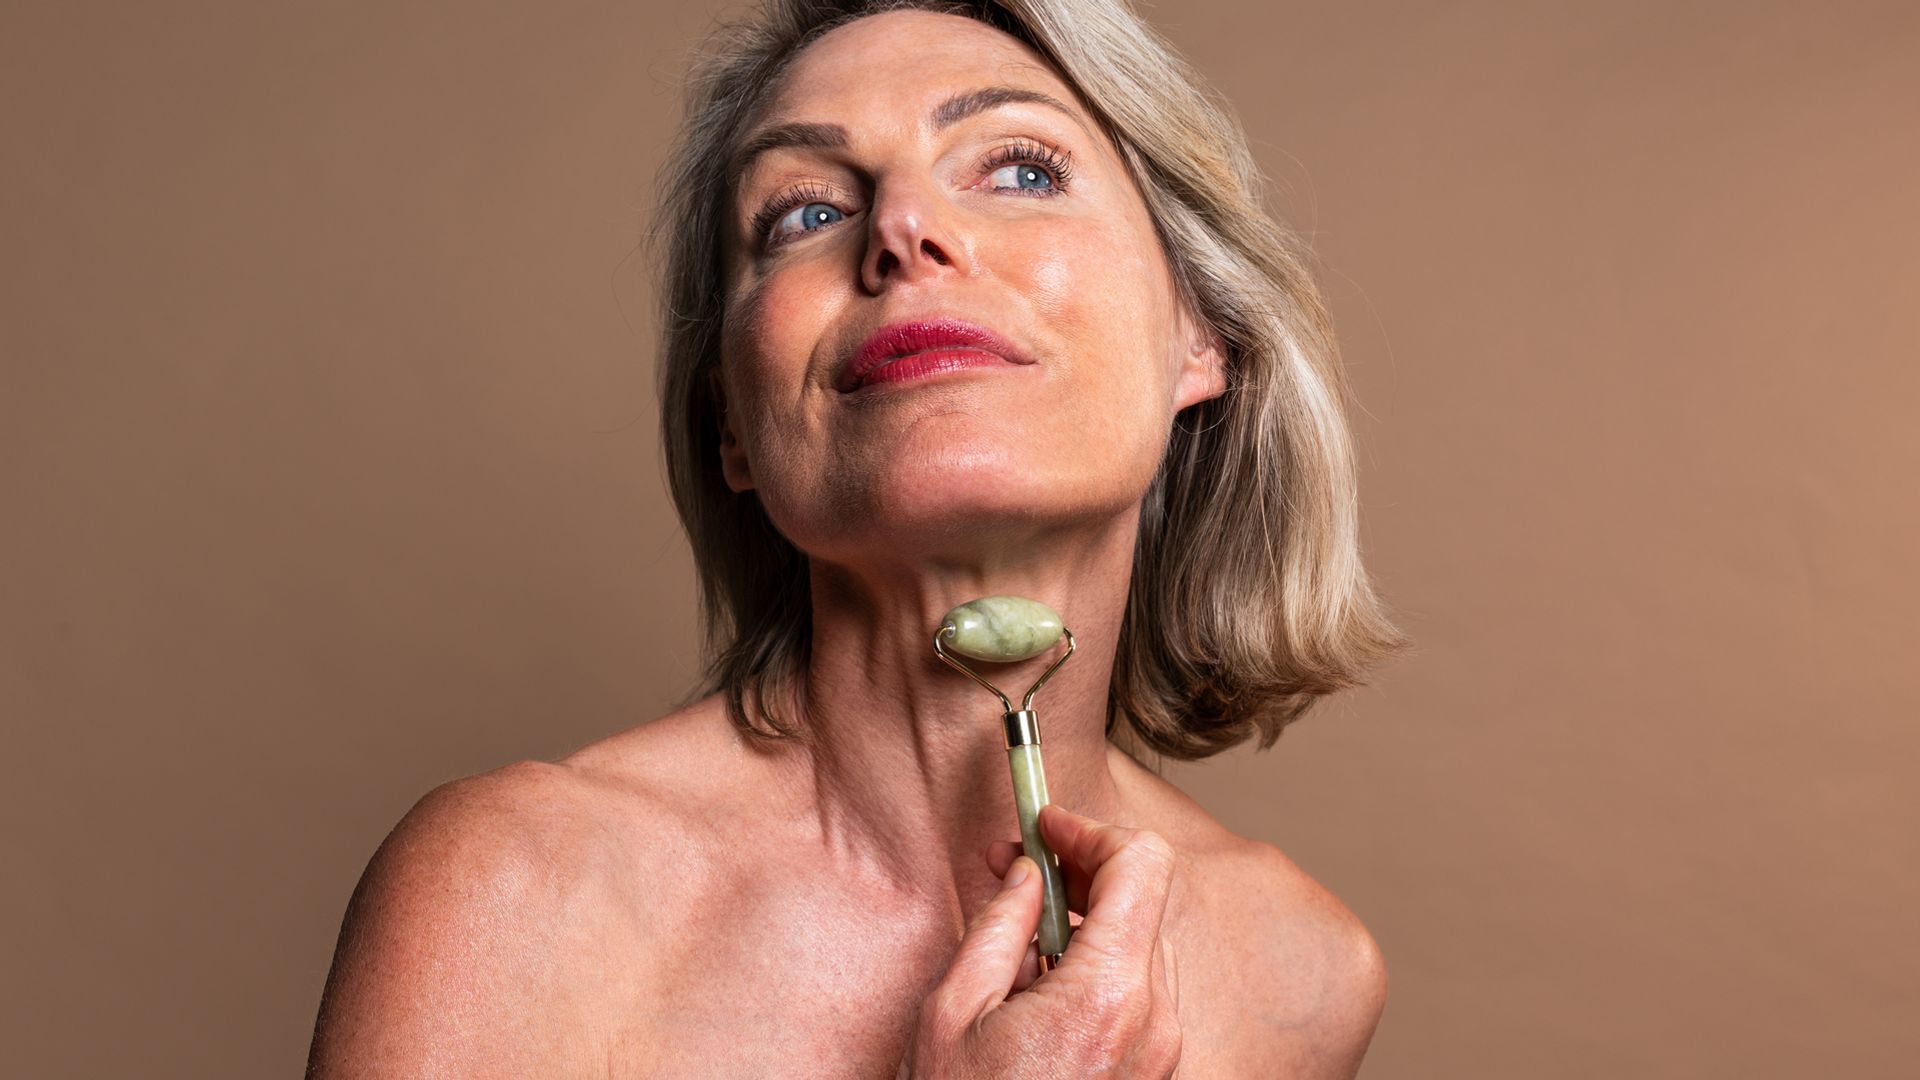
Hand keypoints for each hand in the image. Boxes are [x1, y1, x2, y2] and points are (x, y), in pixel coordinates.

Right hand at [898, 803, 1182, 1077]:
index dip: (1092, 828)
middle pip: (1144, 898)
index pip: (1141, 864)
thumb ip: (997, 925)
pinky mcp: (1158, 1068)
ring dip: (1088, 921)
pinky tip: (1042, 988)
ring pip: (1140, 942)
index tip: (1047, 823)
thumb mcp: (954, 1012)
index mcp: (1106, 994)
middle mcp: (1153, 1018)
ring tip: (1020, 942)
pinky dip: (1098, 965)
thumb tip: (1024, 870)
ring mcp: (1163, 1048)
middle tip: (1021, 865)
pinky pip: (1138, 989)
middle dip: (1083, 870)